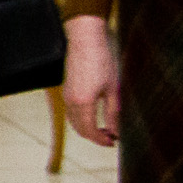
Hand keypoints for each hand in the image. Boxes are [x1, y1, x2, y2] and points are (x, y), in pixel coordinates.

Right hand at [64, 15, 119, 147]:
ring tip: (104, 128)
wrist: (85, 40)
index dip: (101, 140)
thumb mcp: (113, 89)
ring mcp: (67, 95)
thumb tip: (116, 130)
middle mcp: (71, 101)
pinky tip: (94, 115)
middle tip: (110, 138)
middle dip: (94, 136)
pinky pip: (71, 111)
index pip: (89, 131)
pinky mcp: (67, 89)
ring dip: (87, 128)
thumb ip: (113, 113)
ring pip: (73, 120)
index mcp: (83, 103)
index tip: (114, 142)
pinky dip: (81, 119)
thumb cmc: (101, 61)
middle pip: (79, 128)